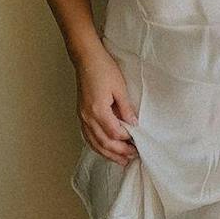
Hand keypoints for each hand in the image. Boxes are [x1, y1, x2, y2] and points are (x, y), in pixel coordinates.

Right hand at [75, 49, 140, 166]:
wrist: (86, 58)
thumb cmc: (103, 68)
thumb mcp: (120, 87)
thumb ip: (126, 108)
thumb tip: (133, 124)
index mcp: (98, 110)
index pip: (115, 133)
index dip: (127, 139)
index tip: (138, 140)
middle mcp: (88, 117)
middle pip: (104, 142)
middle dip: (119, 152)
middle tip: (132, 157)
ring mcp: (82, 117)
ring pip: (94, 143)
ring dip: (108, 153)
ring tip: (121, 160)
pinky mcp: (81, 114)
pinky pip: (88, 136)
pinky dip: (97, 146)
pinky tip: (104, 149)